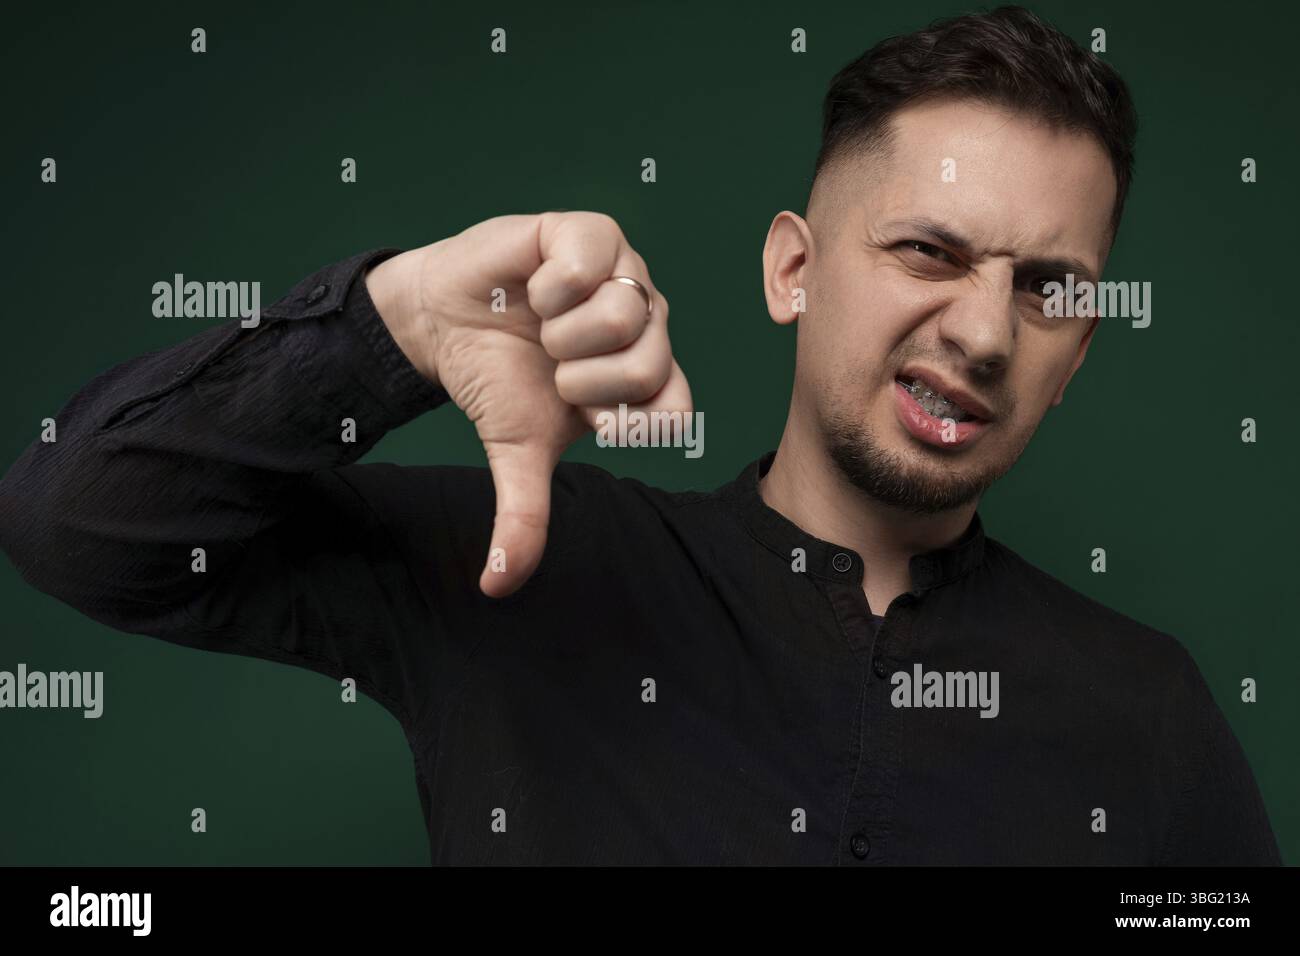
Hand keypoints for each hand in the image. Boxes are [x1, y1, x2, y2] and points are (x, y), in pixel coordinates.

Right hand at [366, 211, 691, 597]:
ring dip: (565, 333)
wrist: (441, 323)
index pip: (678, 411)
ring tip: (541, 328)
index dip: (627, 420)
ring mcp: (621, 274)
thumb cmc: (495, 379)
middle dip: (582, 377)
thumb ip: (525, 514)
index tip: (582, 417)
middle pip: (652, 362)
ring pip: (628, 312)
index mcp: (642, 377)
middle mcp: (645, 324)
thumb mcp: (515, 450)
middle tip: (551, 367)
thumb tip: (497, 586)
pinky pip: (594, 257)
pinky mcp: (586, 234)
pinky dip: (553, 284)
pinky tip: (535, 288)